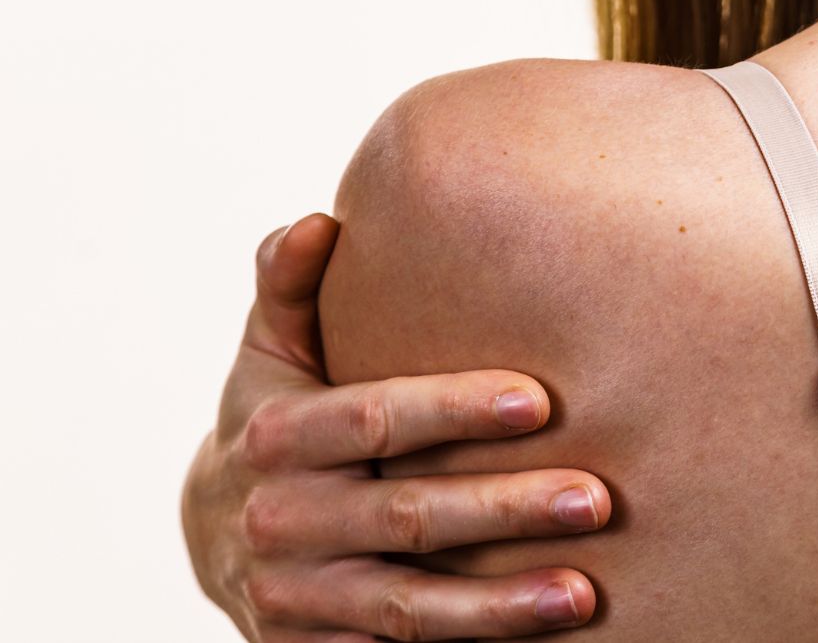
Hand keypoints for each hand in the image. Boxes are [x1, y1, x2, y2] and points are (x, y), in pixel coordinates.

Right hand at [181, 213, 611, 639]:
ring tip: (585, 593)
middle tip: (596, 499)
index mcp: (279, 436)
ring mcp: (298, 597)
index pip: (375, 417)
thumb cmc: (277, 417)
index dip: (455, 410)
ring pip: (409, 607)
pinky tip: (539, 641)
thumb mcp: (269, 353)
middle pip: (408, 516)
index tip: (541, 400)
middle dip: (505, 509)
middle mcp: (284, 520)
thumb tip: (321, 224)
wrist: (213, 535)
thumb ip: (289, 288)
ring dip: (500, 605)